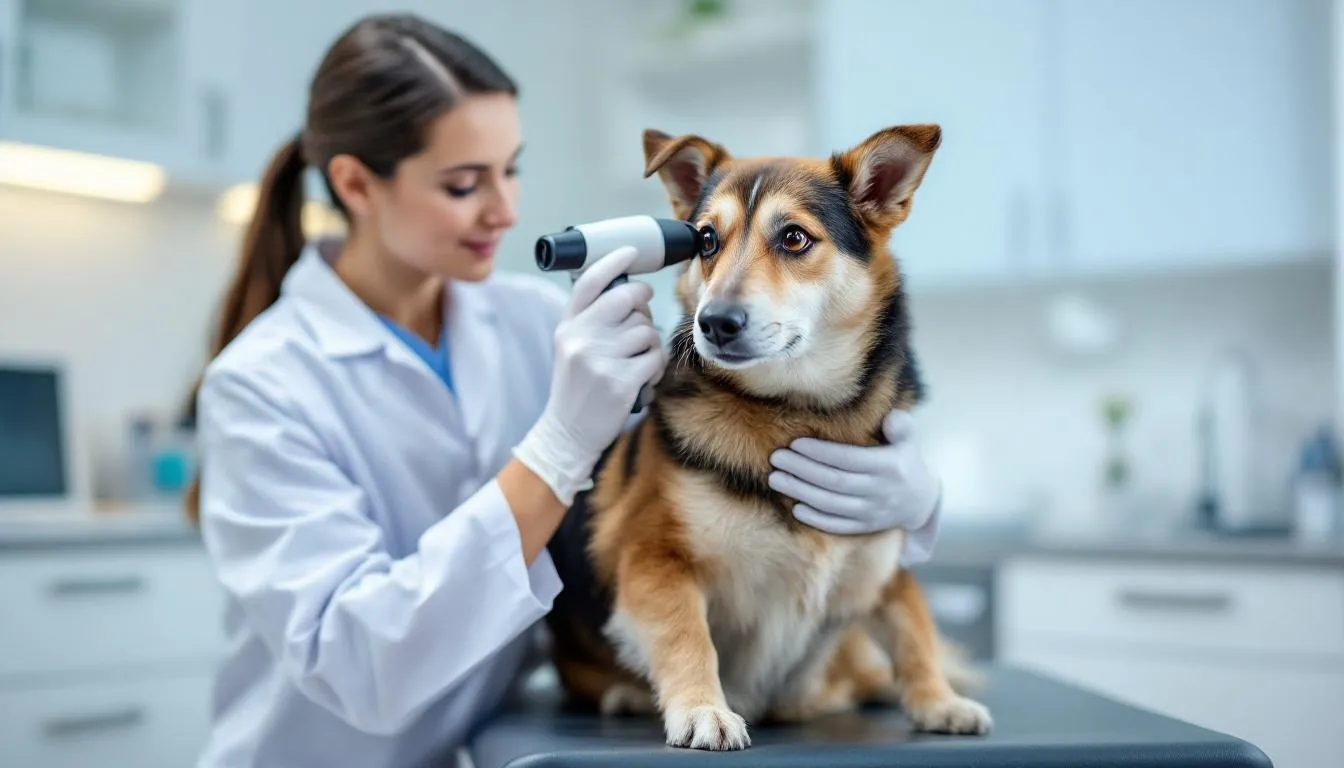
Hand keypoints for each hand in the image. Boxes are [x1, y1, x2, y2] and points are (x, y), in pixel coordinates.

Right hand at [514, 246, 665, 504]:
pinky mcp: (618, 382)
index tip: (631, 252)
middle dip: (644, 304)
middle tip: (644, 317)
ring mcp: (598, 360)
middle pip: (627, 299)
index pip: (589, 283)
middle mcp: (579, 338)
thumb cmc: (576, 388)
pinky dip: (656, 366)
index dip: (612, 263)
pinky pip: (654, 358)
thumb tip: (631, 293)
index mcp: (567, 326)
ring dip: (651, 344)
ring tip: (639, 360)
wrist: (567, 433)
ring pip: (647, 330)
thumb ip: (592, 321)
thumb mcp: (571, 348)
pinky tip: (644, 376)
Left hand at [768, 410, 940, 535]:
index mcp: (890, 467)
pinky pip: (837, 525)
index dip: (820, 452)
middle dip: (802, 470)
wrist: (920, 502)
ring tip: (775, 479)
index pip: (849, 459)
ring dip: (800, 492)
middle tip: (776, 458)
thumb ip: (902, 426)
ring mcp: (872, 513)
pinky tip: (795, 507)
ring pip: (831, 504)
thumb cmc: (905, 460)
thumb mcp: (910, 439)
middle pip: (834, 482)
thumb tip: (890, 419)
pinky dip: (815, 518)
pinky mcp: (864, 527)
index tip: (794, 443)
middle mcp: (880, 491)